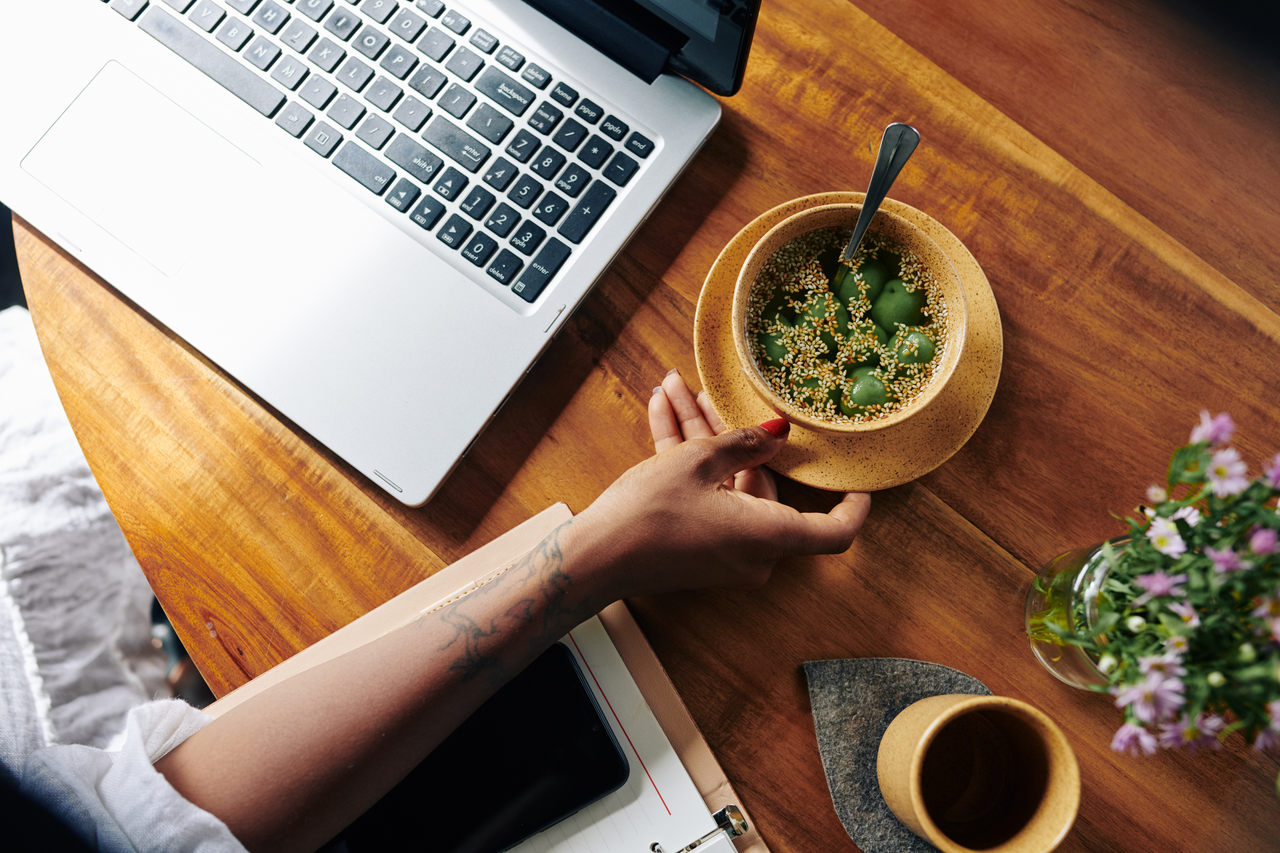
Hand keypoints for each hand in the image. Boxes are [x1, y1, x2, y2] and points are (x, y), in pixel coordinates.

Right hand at [567, 370, 870, 598]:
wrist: (596, 557)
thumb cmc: (650, 515)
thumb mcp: (697, 463)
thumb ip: (742, 444)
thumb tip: (775, 433)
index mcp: (768, 534)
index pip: (834, 532)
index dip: (853, 507)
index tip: (860, 483)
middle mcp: (753, 550)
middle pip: (760, 485)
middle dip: (733, 435)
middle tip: (709, 393)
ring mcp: (723, 551)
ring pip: (725, 484)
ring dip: (699, 438)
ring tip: (673, 390)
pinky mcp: (697, 546)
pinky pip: (705, 498)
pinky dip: (686, 462)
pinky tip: (662, 415)